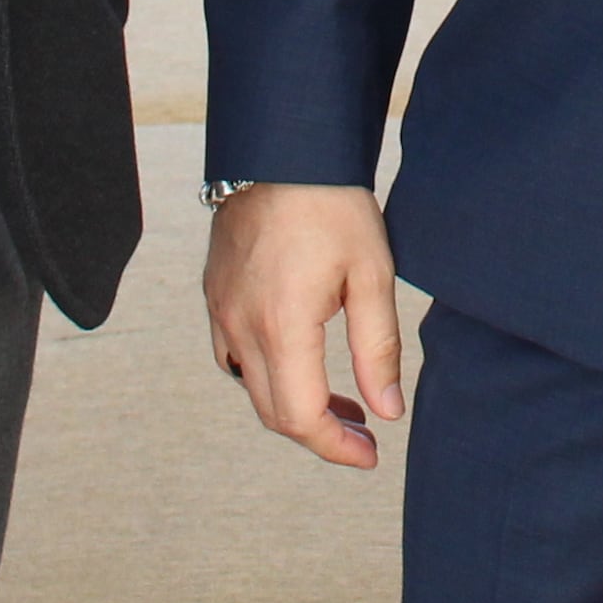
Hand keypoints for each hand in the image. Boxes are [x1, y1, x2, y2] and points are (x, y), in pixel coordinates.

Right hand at [204, 183, 405, 470]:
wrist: (282, 148)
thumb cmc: (332, 205)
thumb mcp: (372, 275)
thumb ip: (377, 349)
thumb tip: (387, 412)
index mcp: (281, 325)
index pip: (300, 417)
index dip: (335, 447)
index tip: (370, 454)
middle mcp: (240, 325)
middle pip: (272, 412)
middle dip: (319, 433)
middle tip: (363, 434)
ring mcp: (220, 310)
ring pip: (250, 387)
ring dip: (292, 406)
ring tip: (339, 403)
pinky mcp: (215, 294)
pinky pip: (232, 355)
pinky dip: (266, 374)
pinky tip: (299, 361)